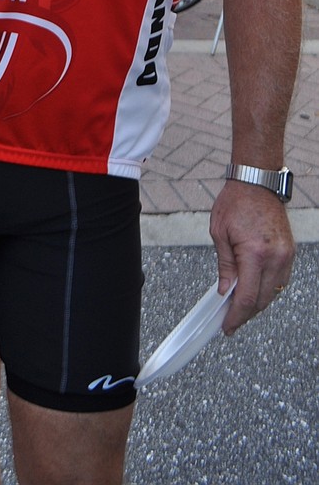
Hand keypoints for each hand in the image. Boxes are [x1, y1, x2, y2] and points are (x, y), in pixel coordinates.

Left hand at [209, 181, 294, 334]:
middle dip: (245, 314)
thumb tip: (225, 292)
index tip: (227, 327)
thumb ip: (225, 266)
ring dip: (257, 304)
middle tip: (229, 322)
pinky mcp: (290, 253)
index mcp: (255, 253)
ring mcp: (286, 256)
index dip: (236, 316)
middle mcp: (275, 258)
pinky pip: (280, 281)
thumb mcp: (220, 233)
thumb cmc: (235, 202)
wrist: (258, 182)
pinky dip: (267, 290)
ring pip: (273, 294)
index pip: (247, 297)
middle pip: (262, 300)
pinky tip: (254, 291)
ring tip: (238, 307)